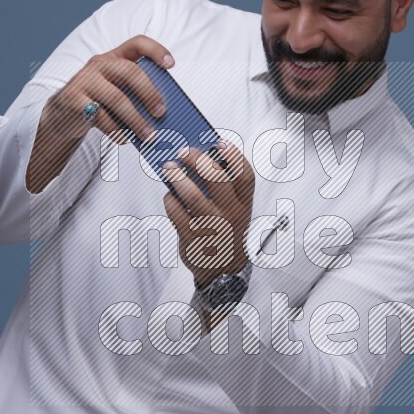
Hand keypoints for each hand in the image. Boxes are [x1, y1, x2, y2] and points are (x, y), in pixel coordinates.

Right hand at [45, 35, 172, 145]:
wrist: (62, 115)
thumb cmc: (99, 103)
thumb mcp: (117, 92)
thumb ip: (136, 95)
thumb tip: (164, 114)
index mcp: (115, 58)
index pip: (137, 43)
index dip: (156, 50)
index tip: (171, 65)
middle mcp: (99, 65)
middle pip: (130, 72)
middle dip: (150, 93)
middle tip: (161, 112)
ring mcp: (85, 81)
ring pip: (117, 98)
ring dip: (136, 119)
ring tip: (149, 135)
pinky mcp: (75, 101)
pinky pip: (101, 116)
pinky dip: (116, 130)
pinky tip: (125, 139)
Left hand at [162, 141, 255, 287]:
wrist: (223, 271)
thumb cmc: (227, 233)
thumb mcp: (235, 211)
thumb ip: (223, 189)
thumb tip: (198, 160)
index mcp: (243, 205)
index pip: (245, 176)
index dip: (234, 157)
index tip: (220, 143)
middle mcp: (230, 215)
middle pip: (218, 180)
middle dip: (198, 160)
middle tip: (184, 151)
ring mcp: (211, 228)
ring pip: (194, 196)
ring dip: (178, 177)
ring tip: (169, 167)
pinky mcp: (192, 238)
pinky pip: (177, 214)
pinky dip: (170, 200)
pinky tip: (169, 194)